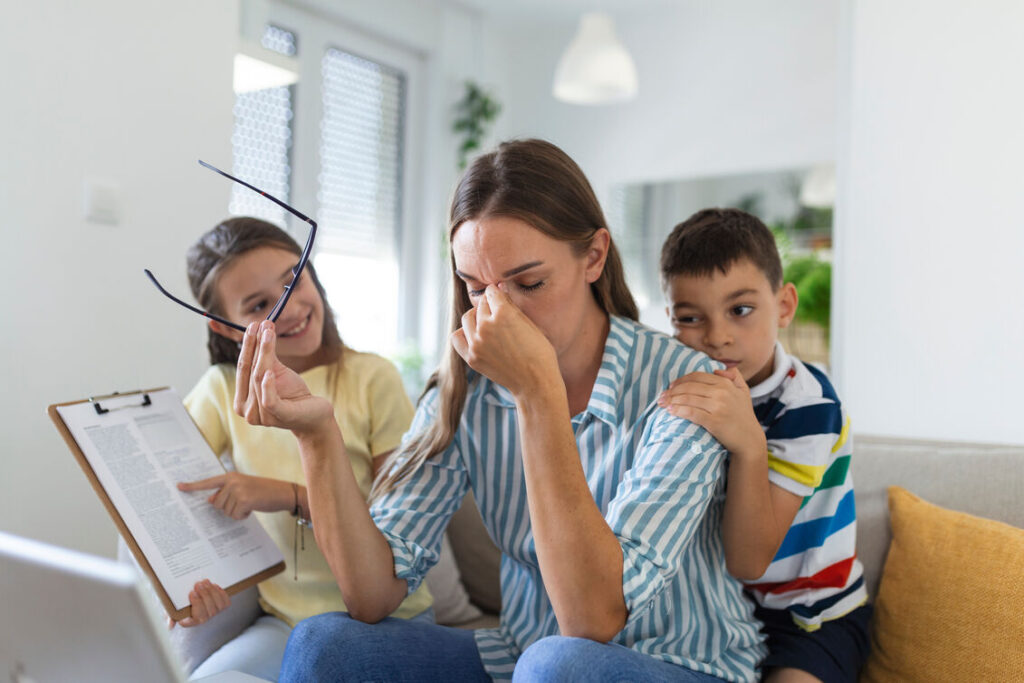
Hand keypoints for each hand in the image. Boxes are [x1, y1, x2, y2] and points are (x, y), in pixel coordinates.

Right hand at [170, 580, 230, 627]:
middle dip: (205, 595)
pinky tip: (214, 585)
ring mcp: (213, 613)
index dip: (197, 604)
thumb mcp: (169, 609)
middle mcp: (203, 619)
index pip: (197, 617)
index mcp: (190, 621)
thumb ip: (169, 616)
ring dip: (213, 592)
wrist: (186, 594)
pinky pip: (226, 603)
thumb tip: (170, 626)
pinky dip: (221, 593)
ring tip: (205, 582)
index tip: (191, 592)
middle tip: (198, 583)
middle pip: (209, 611)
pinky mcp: (221, 606)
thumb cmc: (176, 604)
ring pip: (219, 606)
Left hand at [177, 472, 292, 519]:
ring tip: (250, 504)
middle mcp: (232, 481)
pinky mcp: (244, 500)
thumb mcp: (243, 488)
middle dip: (228, 507)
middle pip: (216, 503)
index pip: (208, 482)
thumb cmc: (263, 491)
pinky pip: (235, 515)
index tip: (179, 487)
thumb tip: (210, 501)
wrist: (283, 492)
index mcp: (230, 476)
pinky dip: (243, 515)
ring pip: (225, 511)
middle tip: (244, 502)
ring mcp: (238, 490)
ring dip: (237, 512)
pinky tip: (253, 508)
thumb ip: (226, 493)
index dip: (193, 486)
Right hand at [234, 321, 333, 434]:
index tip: (253, 325)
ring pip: (259, 379)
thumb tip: (261, 327)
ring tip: (269, 333)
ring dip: (264, 353)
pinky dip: (268, 386)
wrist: (314, 414)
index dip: (246, 345)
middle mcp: (247, 410)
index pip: (242, 367)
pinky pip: (269, 400)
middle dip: (253, 345)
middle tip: (259, 324)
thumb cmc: (292, 394)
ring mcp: (261, 416)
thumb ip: (265, 356)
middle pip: (249, 370)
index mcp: (241, 400)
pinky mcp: (279, 416)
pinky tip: (270, 372)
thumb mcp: (276, 372)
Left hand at [450, 286, 558, 397]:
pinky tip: (474, 335)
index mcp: (504, 314)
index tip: (500, 296)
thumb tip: (499, 287)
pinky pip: (457, 337)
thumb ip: (511, 305)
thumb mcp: (529, 323)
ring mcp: (476, 343)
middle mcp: (486, 326)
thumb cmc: (539, 352)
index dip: (497, 293)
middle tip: (498, 313)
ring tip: (487, 324)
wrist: (535, 382)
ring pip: (467, 318)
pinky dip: (464, 333)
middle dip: (489, 305)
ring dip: (476, 317)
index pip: (491, 292)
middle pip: (481, 305)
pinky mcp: (471, 357)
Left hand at [657, 368, 765, 457]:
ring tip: (662, 403)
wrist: (749, 440)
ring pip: (687, 398)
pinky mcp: (714, 421)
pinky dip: (678, 410)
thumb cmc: (744, 416)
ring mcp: (718, 406)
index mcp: (726, 383)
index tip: (671, 386)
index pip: (697, 376)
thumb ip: (735, 376)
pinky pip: (690, 412)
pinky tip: (670, 411)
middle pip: (689, 387)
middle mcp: (722, 392)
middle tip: (662, 396)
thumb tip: (718, 369)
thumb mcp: (744, 392)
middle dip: (672, 391)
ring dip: (671, 400)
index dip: (681, 380)